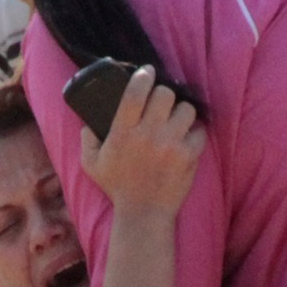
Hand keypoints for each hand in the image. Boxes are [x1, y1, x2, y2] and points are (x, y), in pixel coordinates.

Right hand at [77, 64, 202, 219]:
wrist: (143, 215)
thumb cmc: (118, 188)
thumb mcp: (91, 164)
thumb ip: (87, 140)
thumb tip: (89, 122)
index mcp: (123, 132)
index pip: (135, 92)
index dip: (143, 76)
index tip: (147, 71)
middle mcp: (148, 134)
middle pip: (165, 94)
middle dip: (164, 95)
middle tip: (162, 104)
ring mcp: (171, 145)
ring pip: (186, 109)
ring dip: (181, 113)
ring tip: (176, 121)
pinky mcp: (189, 156)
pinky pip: (200, 131)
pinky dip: (195, 133)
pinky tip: (186, 138)